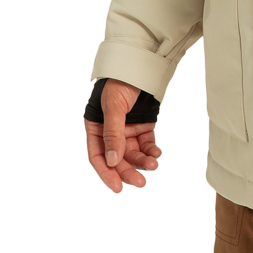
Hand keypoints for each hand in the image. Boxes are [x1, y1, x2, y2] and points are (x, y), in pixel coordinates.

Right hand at [83, 78, 161, 192]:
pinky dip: (151, 151)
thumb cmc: (121, 81)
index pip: (98, 156)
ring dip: (142, 161)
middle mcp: (111, 132)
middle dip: (128, 171)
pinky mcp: (143, 127)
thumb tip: (112, 160)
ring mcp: (127, 130)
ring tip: (152, 164)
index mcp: (96, 127)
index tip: (117, 186)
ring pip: (133, 154)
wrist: (141, 65)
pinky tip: (156, 154)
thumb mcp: (113, 106)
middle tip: (139, 182)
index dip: (107, 173)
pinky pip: (146, 144)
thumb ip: (113, 133)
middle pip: (117, 159)